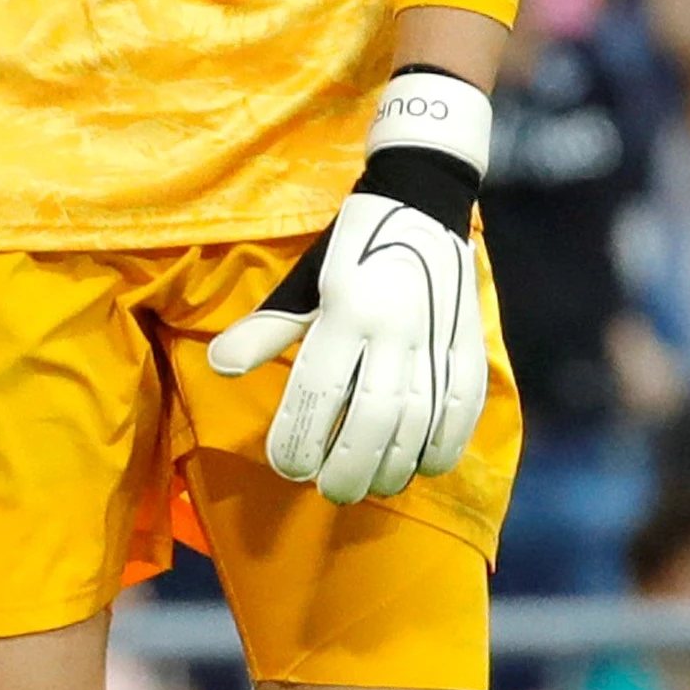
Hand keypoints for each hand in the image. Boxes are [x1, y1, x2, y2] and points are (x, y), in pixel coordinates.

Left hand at [204, 73, 494, 503]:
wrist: (425, 199)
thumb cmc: (353, 246)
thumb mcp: (306, 281)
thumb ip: (269, 329)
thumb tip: (220, 366)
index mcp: (347, 309)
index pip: (319, 391)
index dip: (300, 440)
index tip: (288, 466)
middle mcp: (395, 328)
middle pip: (373, 421)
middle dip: (348, 469)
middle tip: (330, 489)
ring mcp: (438, 340)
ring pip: (419, 425)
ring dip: (391, 467)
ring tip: (368, 483)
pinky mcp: (470, 346)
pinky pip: (460, 412)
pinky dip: (441, 449)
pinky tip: (418, 466)